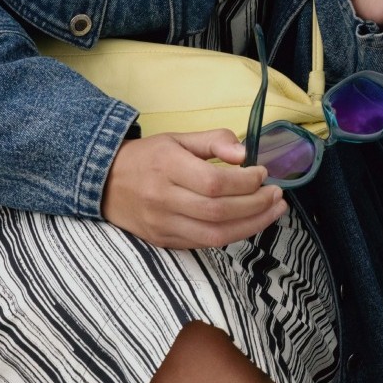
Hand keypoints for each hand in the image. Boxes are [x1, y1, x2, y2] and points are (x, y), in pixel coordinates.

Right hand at [102, 131, 287, 248]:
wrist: (104, 182)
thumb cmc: (149, 157)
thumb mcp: (179, 138)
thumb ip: (213, 140)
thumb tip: (245, 153)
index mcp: (167, 167)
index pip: (213, 183)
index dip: (245, 182)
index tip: (263, 173)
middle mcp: (163, 199)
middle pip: (218, 211)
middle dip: (256, 205)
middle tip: (277, 195)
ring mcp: (162, 224)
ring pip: (214, 235)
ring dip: (251, 226)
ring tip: (274, 212)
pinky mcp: (163, 241)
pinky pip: (203, 244)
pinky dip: (231, 235)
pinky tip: (250, 223)